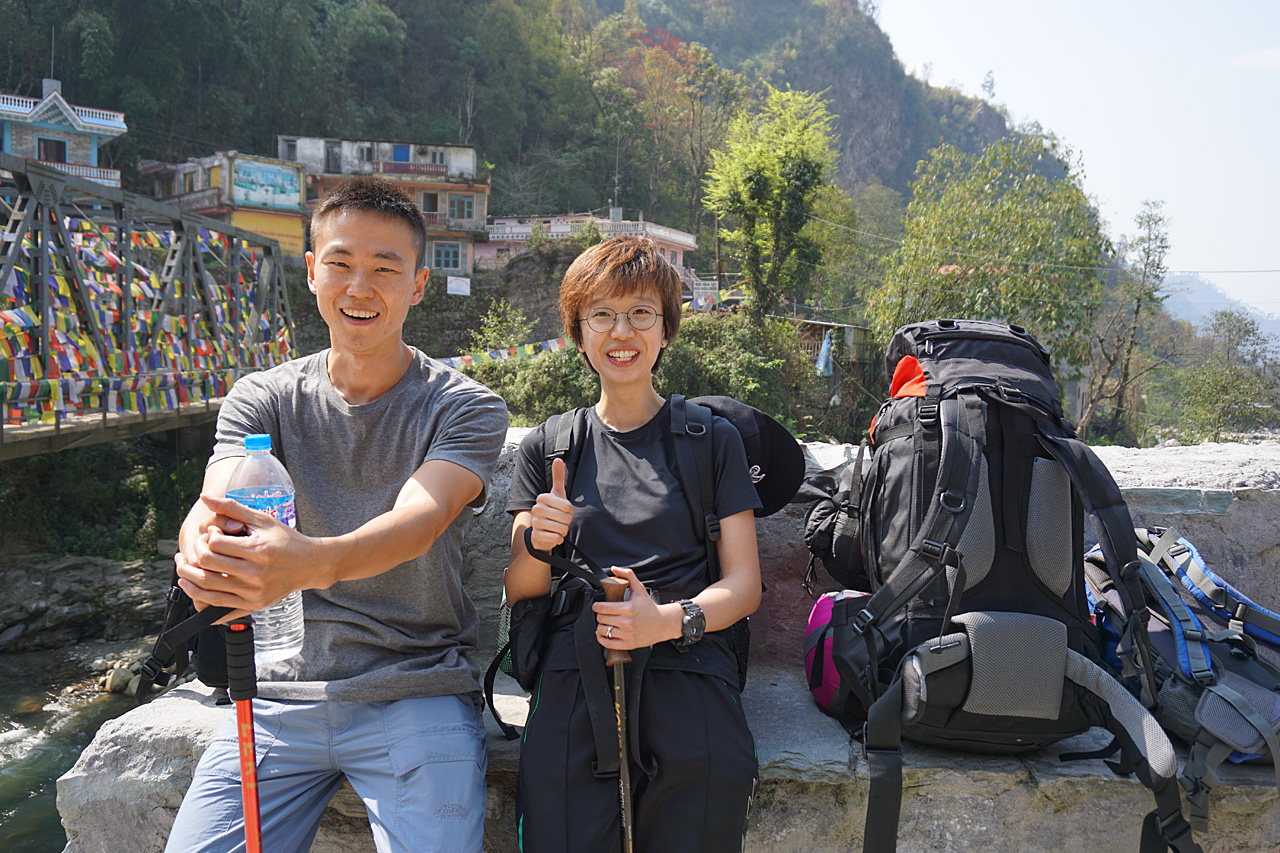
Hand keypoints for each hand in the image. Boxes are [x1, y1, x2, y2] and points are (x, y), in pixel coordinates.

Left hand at [175, 494, 324, 613]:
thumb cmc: (287, 540)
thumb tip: (204, 497)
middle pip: (207, 565)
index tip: (213, 534)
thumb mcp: (262, 519)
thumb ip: (232, 508)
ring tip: (183, 567)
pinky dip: (199, 598)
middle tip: (191, 549)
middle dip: (193, 554)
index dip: (207, 537)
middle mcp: (256, 573)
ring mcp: (254, 592)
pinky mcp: (253, 605)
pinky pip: (217, 606)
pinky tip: (193, 587)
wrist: (310, 564)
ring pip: (207, 587)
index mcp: (258, 550)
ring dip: (187, 577)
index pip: (215, 544)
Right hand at [528, 458, 572, 552]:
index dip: (569, 510)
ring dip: (563, 530)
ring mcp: (535, 523)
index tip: (563, 510)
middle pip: (565, 518)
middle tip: (561, 520)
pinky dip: (558, 539)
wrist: (542, 530)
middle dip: (567, 521)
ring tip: (557, 527)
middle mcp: (536, 509)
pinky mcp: (536, 536)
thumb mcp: (557, 494)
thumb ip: (558, 477)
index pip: (567, 506)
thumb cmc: (553, 510)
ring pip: (561, 529)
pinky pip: (556, 538)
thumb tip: (558, 459)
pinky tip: (553, 535)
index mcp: (542, 498)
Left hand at [592, 567, 681, 650]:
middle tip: (604, 613)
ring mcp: (628, 634)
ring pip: (603, 631)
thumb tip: (615, 569)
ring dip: (601, 626)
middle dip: (600, 615)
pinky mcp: (629, 644)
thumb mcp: (640, 589)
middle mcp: (627, 622)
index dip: (596, 606)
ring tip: (605, 623)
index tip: (597, 606)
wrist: (664, 623)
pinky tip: (604, 634)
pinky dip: (602, 639)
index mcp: (628, 608)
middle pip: (601, 618)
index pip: (602, 608)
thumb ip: (628, 575)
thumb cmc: (650, 607)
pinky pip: (608, 643)